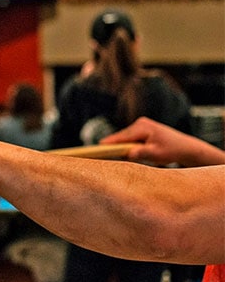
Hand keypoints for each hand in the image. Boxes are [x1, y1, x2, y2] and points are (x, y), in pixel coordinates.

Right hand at [101, 116, 224, 166]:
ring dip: (122, 148)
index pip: (119, 137)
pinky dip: (127, 146)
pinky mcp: (142, 129)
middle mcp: (139, 123)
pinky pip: (129, 139)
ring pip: (124, 138)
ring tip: (117, 158)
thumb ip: (141, 153)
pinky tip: (127, 154)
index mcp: (142, 127)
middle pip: (120, 137)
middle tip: (102, 159)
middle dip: (114, 148)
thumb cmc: (172, 151)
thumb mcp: (156, 154)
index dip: (107, 144)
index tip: (94, 149)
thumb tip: (127, 154)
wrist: (186, 147)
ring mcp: (140, 125)